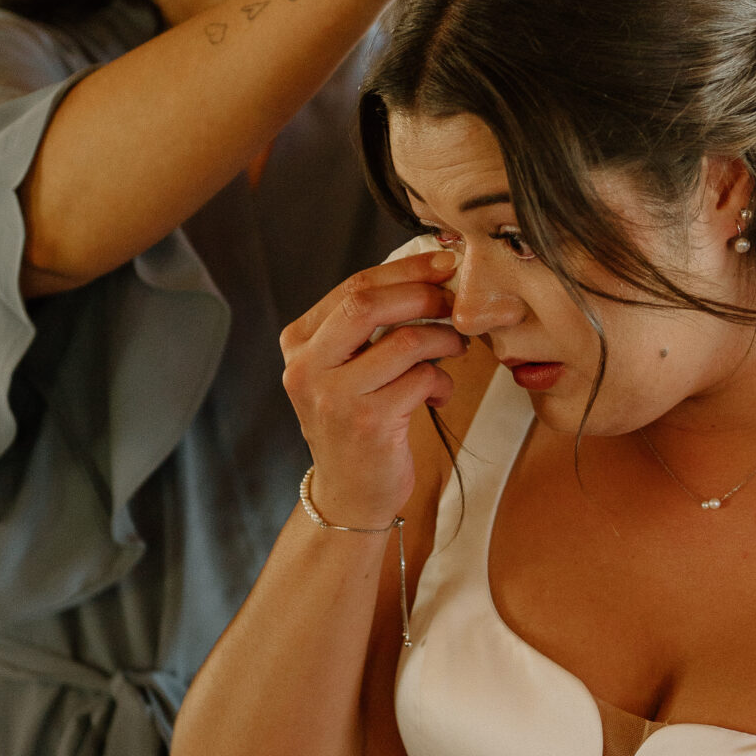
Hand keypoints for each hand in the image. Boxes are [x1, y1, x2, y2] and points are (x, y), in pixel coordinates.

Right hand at [280, 253, 468, 527]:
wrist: (350, 492)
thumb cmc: (357, 421)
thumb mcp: (346, 367)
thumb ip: (369, 325)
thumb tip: (430, 273)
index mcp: (299, 342)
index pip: (354, 286)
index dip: (406, 269)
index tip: (444, 263)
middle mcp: (307, 367)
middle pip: (369, 302)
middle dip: (423, 293)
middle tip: (455, 301)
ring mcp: (335, 396)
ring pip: (406, 341)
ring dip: (445, 341)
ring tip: (455, 350)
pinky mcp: (368, 423)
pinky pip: (423, 379)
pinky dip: (442, 382)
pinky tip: (438, 395)